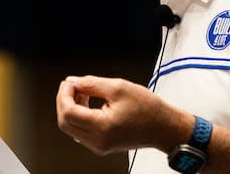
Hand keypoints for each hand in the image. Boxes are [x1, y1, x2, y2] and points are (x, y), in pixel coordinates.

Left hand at [56, 75, 188, 155]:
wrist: (164, 127)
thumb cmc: (148, 108)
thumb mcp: (119, 88)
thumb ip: (92, 84)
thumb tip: (73, 82)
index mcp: (102, 127)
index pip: (68, 112)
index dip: (64, 94)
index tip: (70, 82)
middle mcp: (98, 141)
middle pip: (65, 122)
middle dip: (64, 100)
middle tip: (73, 85)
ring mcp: (99, 146)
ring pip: (71, 127)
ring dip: (71, 108)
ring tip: (84, 92)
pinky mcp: (101, 146)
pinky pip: (80, 131)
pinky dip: (79, 116)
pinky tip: (88, 103)